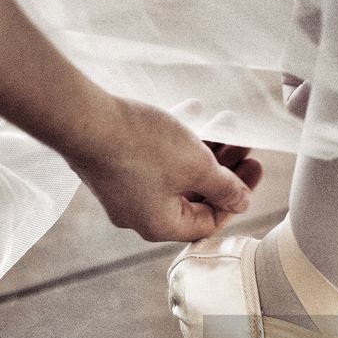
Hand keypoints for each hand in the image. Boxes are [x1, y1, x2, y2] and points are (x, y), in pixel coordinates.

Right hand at [69, 97, 262, 241]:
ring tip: (226, 123)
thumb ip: (225, 187)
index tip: (254, 169)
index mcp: (162, 226)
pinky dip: (176, 139)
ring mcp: (123, 191)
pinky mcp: (111, 166)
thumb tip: (242, 202)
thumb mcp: (198, 167)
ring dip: (203, 149)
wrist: (84, 119)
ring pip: (175, 173)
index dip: (237, 197)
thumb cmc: (142, 147)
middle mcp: (141, 215)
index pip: (210, 222)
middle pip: (194, 196)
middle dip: (223, 168)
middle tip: (244, 145)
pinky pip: (153, 158)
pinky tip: (194, 111)